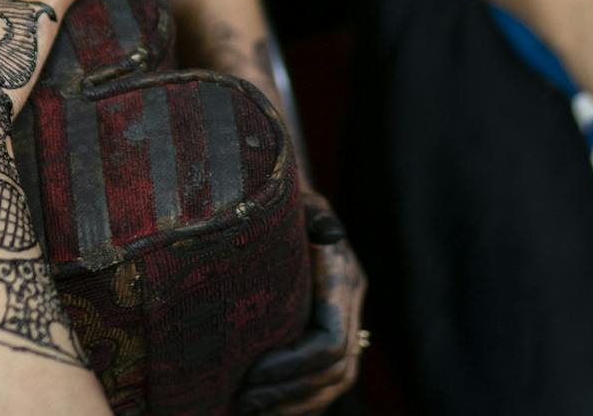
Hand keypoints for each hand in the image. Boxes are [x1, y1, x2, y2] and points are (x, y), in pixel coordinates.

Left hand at [238, 193, 367, 413]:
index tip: (251, 372)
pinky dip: (297, 400)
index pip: (330, 341)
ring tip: (248, 408)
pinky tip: (264, 406)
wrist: (286, 200)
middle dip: (290, 392)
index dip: (293, 364)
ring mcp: (342, 320)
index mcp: (343, 279)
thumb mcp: (298, 199)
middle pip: (336, 371)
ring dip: (293, 403)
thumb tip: (332, 235)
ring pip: (334, 382)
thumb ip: (313, 214)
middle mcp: (348, 305)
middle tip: (243, 400)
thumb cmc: (280, 198)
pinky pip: (323, 380)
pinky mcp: (325, 332)